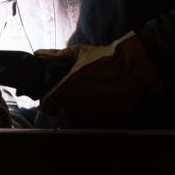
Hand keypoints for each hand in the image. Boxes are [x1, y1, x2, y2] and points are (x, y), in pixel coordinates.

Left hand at [35, 32, 162, 125]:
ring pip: (81, 118)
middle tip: (68, 101)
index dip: (47, 103)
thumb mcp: (79, 52)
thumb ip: (57, 55)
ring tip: (84, 103)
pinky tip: (100, 107)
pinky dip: (97, 116)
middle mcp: (83, 100)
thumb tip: (38, 53)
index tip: (47, 101)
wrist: (136, 64)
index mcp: (72, 84)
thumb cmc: (105, 56)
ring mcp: (99, 110)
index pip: (51, 102)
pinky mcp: (114, 117)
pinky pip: (100, 121)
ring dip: (80, 112)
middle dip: (64, 107)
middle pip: (65, 112)